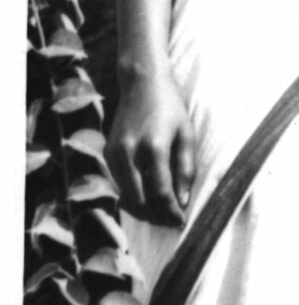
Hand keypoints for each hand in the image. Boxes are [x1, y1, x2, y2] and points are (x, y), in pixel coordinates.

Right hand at [106, 73, 195, 226]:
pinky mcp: (107, 152)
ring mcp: (114, 152)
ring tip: (161, 213)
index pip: (161, 192)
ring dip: (143, 208)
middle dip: (157, 215)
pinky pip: (119, 182)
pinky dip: (132, 193)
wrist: (142, 83)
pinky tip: (146, 196)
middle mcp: (129, 152)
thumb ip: (185, 168)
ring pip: (127, 194)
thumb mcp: (186, 134)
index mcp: (153, 147)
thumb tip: (182, 200)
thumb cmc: (170, 107)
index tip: (181, 222)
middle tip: (171, 221)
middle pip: (140, 199)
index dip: (171, 211)